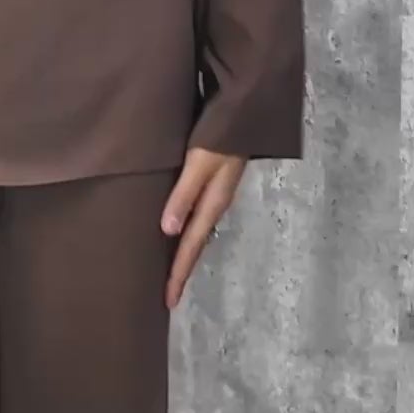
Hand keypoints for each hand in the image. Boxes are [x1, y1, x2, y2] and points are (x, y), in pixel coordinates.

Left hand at [160, 146, 247, 308]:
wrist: (245, 112)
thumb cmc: (219, 136)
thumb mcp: (199, 164)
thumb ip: (184, 194)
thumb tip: (168, 231)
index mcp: (213, 204)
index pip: (192, 246)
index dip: (179, 273)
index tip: (169, 300)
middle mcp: (216, 203)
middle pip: (196, 244)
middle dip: (182, 269)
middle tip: (169, 295)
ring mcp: (217, 193)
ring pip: (198, 231)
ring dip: (185, 251)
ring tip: (170, 269)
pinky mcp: (214, 181)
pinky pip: (198, 215)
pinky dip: (188, 230)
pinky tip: (179, 228)